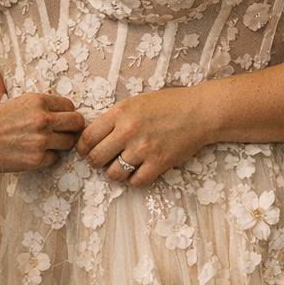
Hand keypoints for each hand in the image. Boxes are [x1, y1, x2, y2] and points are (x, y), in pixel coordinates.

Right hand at [0, 93, 84, 171]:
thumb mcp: (14, 103)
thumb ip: (37, 108)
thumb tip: (57, 114)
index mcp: (38, 101)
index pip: (70, 106)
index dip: (66, 114)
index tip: (61, 120)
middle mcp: (43, 118)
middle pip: (77, 123)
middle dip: (72, 129)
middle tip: (63, 133)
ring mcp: (41, 140)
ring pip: (70, 143)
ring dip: (61, 144)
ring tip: (46, 144)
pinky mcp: (36, 159)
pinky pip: (54, 158)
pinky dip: (47, 157)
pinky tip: (33, 154)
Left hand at [78, 88, 213, 186]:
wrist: (200, 112)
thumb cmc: (169, 104)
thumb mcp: (136, 102)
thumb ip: (115, 118)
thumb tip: (94, 137)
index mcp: (120, 113)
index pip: (87, 137)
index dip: (83, 148)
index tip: (87, 151)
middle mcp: (128, 131)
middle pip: (96, 158)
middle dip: (97, 162)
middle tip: (104, 161)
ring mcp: (143, 148)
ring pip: (113, 173)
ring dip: (115, 173)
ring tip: (123, 166)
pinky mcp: (159, 163)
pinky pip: (136, 182)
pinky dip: (134, 180)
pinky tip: (139, 171)